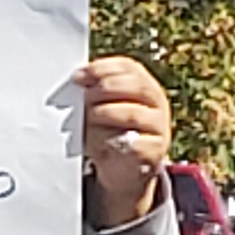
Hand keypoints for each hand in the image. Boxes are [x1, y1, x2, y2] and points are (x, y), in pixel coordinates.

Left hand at [76, 57, 171, 229]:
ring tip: (90, 119)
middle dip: (105, 88)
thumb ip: (93, 91)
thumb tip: (76, 80)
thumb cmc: (107, 130)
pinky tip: (101, 142)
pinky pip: (134, 143)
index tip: (78, 77)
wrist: (124, 166)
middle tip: (85, 97)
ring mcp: (158, 126)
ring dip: (106, 114)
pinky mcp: (155, 150)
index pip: (128, 68)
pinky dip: (114, 141)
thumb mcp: (101, 106)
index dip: (102, 69)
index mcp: (143, 85)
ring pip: (133, 114)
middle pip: (136, 86)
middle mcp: (156, 102)